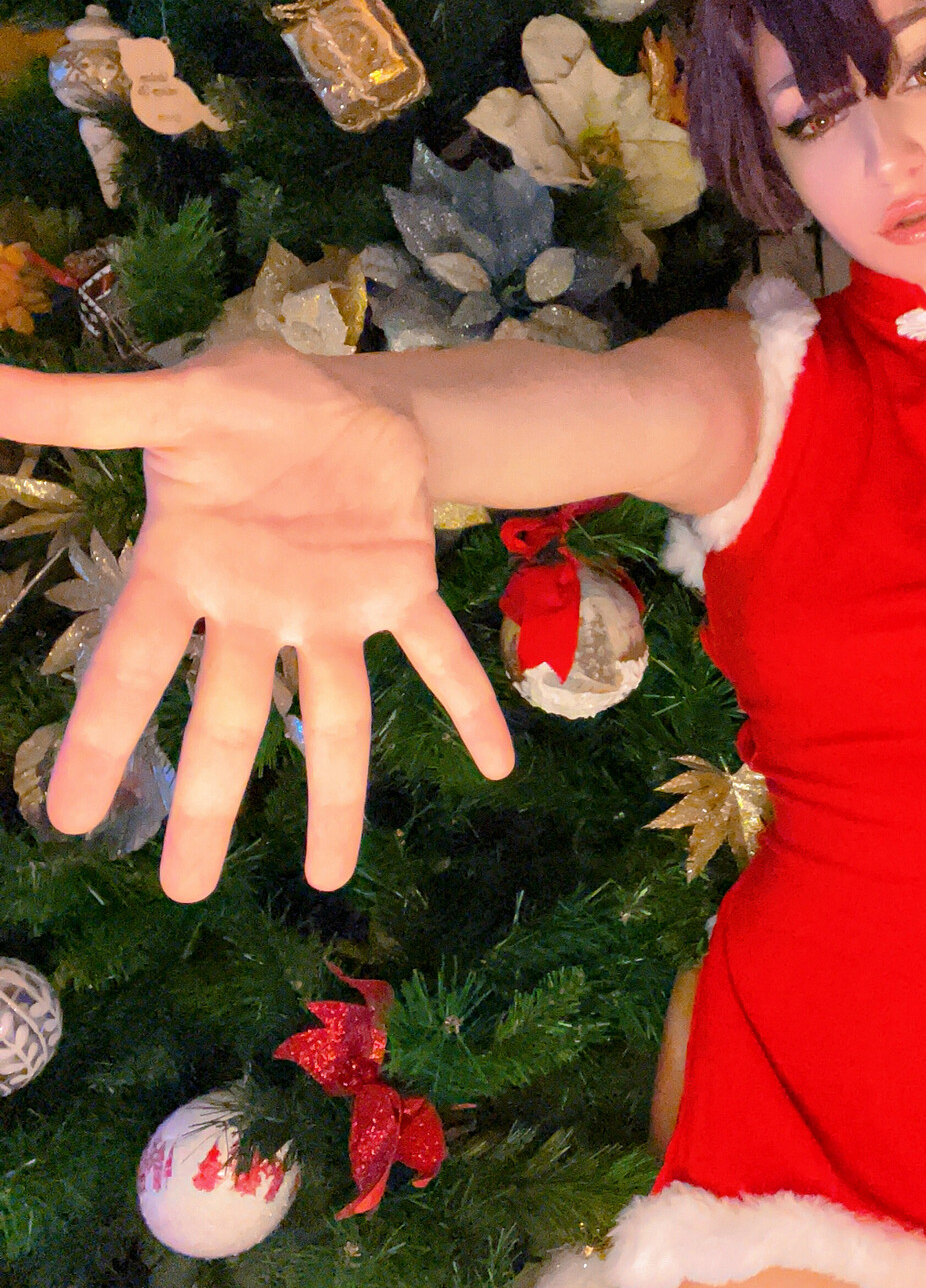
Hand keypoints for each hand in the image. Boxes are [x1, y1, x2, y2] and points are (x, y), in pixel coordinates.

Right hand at [0, 341, 513, 900]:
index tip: (64, 815)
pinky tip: (499, 763)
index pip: (133, 665)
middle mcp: (258, 610)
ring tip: (328, 876)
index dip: (101, 737)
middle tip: (186, 891)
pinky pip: (441, 656)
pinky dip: (473, 705)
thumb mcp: (171, 399)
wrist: (346, 396)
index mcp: (190, 571)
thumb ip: (83, 407)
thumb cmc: (248, 405)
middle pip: (230, 720)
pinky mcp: (400, 591)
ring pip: (335, 715)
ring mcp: (332, 609)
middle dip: (210, 804)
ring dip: (336, 794)